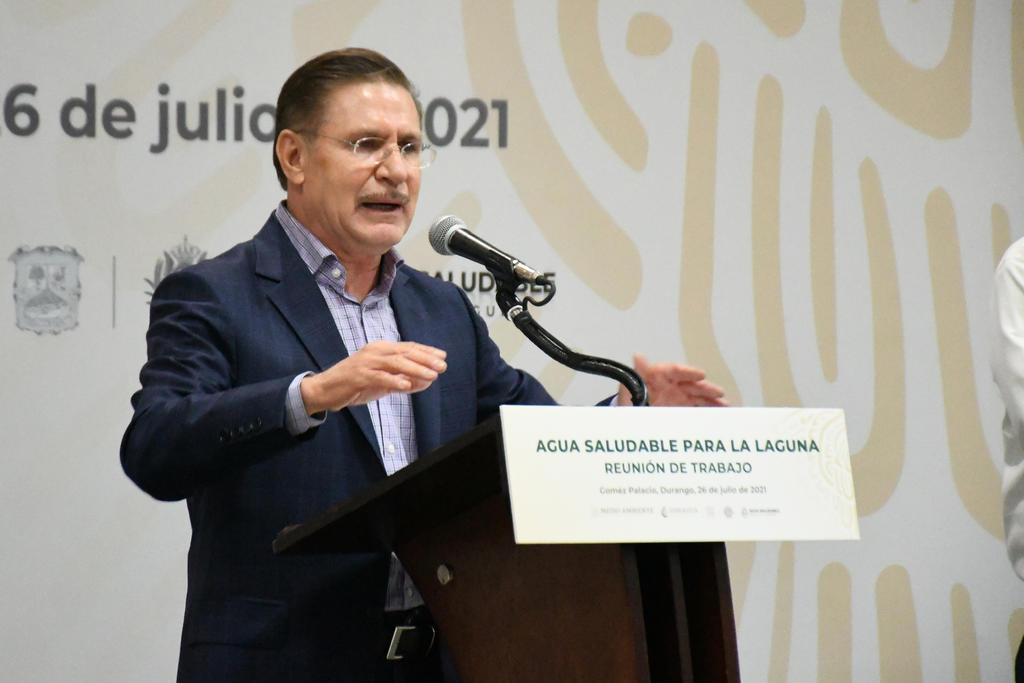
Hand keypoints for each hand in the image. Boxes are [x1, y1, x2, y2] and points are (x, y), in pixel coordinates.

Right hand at [300, 341, 446, 413]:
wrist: (325, 389)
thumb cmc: (355, 384)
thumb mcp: (382, 381)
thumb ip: (402, 379)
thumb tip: (424, 382)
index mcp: (380, 349)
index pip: (408, 347)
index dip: (426, 351)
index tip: (442, 356)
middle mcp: (374, 352)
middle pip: (405, 352)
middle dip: (426, 359)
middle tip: (443, 366)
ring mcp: (366, 363)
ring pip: (396, 363)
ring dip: (416, 369)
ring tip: (432, 375)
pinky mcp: (359, 376)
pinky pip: (380, 377)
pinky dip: (395, 381)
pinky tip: (407, 386)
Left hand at [617, 353, 727, 406]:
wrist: (630, 416)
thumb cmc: (629, 399)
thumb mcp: (630, 385)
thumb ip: (637, 373)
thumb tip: (638, 357)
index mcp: (659, 376)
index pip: (676, 371)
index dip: (689, 372)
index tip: (701, 374)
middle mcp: (672, 385)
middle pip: (691, 384)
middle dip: (706, 388)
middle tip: (718, 392)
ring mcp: (679, 397)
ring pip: (699, 396)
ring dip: (712, 400)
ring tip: (725, 405)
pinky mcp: (682, 408)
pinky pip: (698, 407)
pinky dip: (709, 410)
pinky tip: (721, 413)